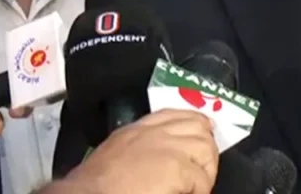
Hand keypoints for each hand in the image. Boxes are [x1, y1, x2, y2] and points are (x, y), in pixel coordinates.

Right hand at [61, 110, 218, 193]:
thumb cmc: (95, 187)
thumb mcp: (116, 154)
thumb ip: (140, 148)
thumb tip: (160, 159)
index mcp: (137, 130)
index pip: (175, 114)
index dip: (193, 126)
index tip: (198, 140)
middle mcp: (154, 133)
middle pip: (198, 125)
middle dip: (205, 147)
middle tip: (201, 171)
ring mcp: (167, 147)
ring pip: (205, 148)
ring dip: (205, 170)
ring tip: (195, 187)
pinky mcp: (176, 168)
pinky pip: (202, 177)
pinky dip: (200, 189)